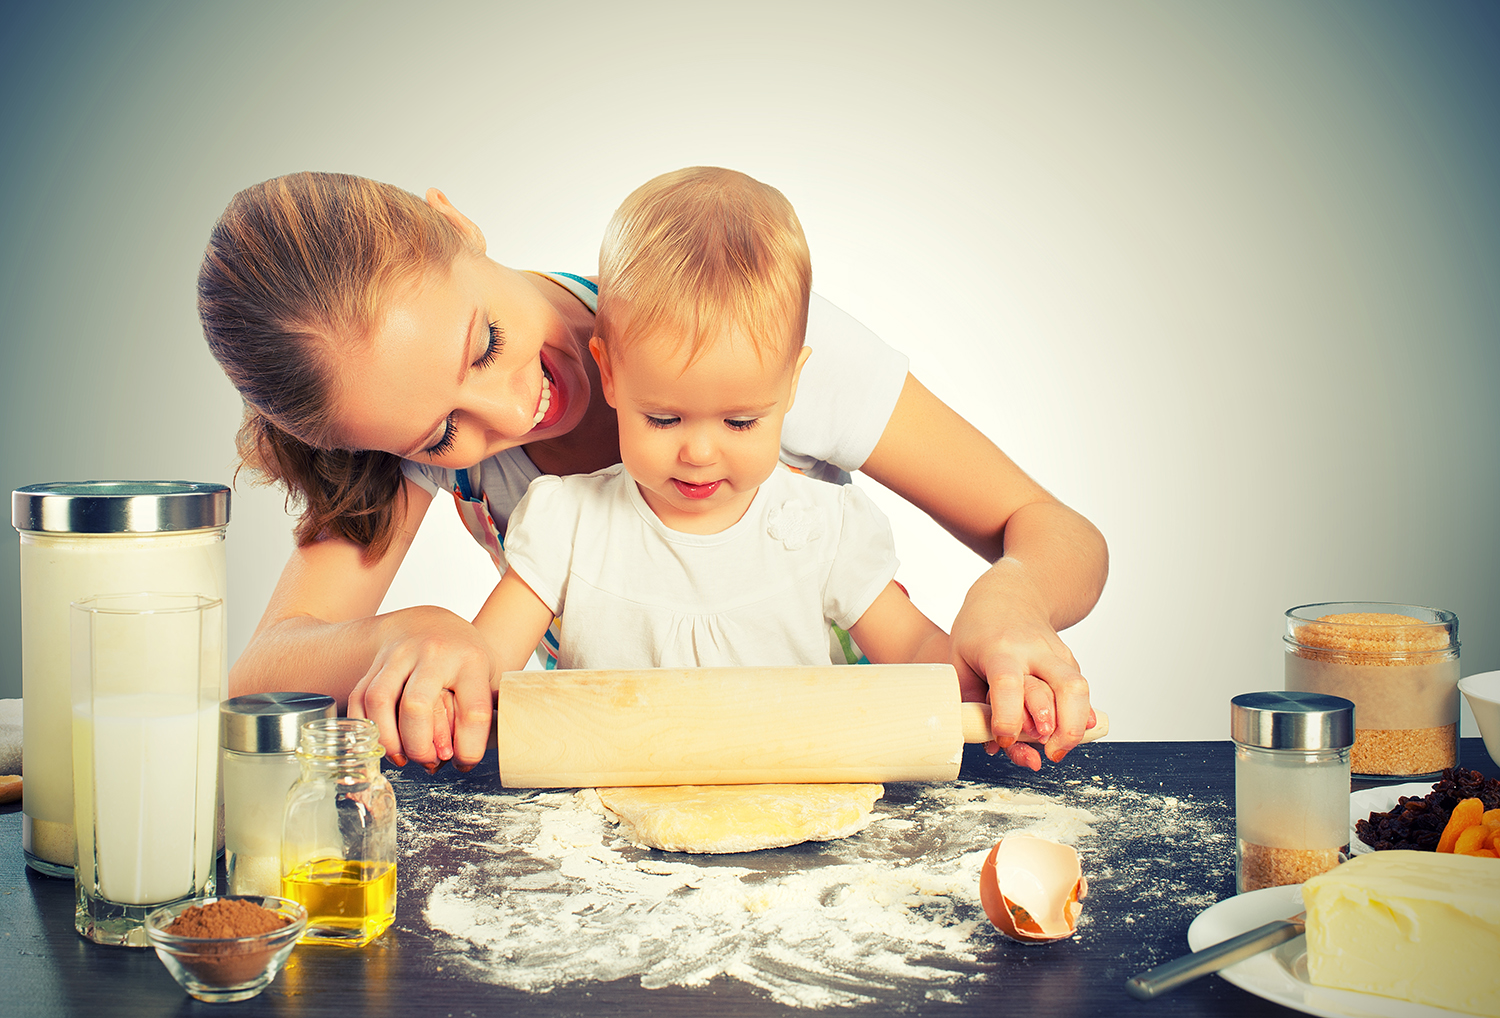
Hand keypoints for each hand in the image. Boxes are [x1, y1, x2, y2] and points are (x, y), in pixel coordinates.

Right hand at [347, 606, 496, 772]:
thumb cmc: (461, 657)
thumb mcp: (485, 678)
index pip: (473, 711)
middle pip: (417, 705)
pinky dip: (366, 726)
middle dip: (419, 745)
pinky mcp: (375, 663)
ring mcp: (400, 655)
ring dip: (388, 738)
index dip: (469, 748)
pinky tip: (382, 740)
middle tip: (428, 760)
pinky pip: (360, 698)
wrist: (430, 622)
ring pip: (380, 700)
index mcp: (469, 660)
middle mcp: (432, 654)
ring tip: (402, 756)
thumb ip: (478, 714)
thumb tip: (460, 759)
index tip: (464, 762)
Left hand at [951, 560, 1092, 770]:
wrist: (1010, 595)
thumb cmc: (978, 632)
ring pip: (1080, 690)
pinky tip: (1069, 735)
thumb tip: (995, 747)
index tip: (1003, 739)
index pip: (1009, 684)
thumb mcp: (959, 661)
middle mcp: (1035, 651)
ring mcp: (1057, 656)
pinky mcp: (1069, 663)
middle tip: (1049, 753)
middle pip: (1063, 686)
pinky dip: (1077, 718)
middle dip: (1062, 727)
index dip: (1007, 717)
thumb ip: (973, 702)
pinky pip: (1080, 694)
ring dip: (1075, 727)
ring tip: (1058, 751)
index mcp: (1000, 650)